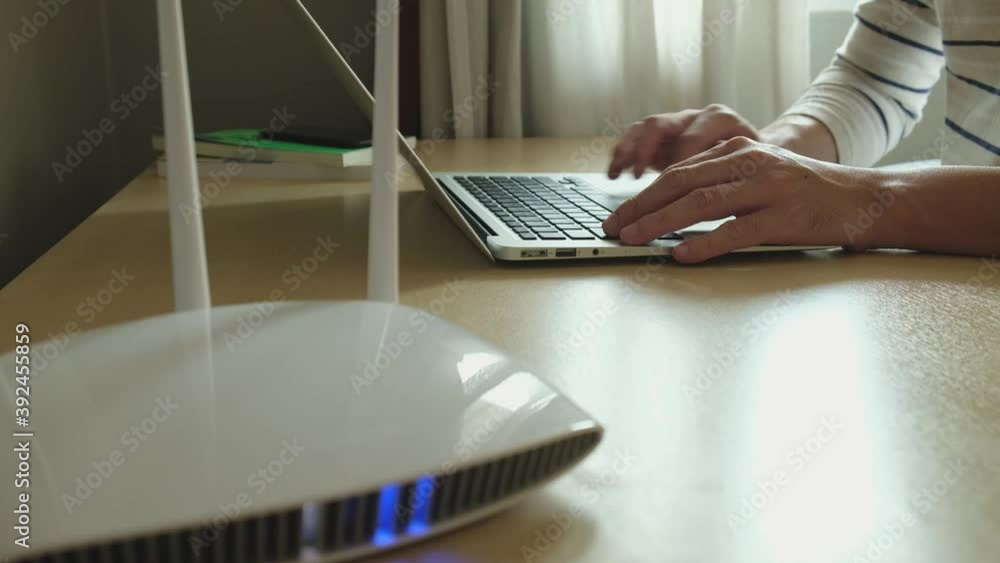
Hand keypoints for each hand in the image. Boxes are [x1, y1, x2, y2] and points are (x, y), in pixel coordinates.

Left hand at [602, 137, 891, 262]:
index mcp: (739, 150)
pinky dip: (705, 244)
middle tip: (613, 227)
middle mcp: (750, 163)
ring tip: (634, 239)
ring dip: (661, 223)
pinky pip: (736, 231)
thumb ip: (721, 184)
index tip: (617, 214)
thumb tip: (670, 211)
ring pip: (701, 203)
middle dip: (641, 207)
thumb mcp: (761, 175)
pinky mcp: (785, 217)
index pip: (678, 171)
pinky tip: (682, 255)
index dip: (642, 194)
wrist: (865, 199)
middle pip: (681, 183)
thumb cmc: (807, 193)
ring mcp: (768, 188)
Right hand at [608, 104, 759, 178]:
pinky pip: (637, 136)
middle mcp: (698, 116)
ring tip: (616, 174)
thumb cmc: (763, 169)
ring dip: (627, 150)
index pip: (691, 138)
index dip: (676, 164)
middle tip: (634, 181)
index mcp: (723, 121)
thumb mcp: (758, 175)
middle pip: (661, 127)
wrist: (769, 152)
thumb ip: (738, 185)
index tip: (666, 188)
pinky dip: (624, 152)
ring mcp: (679, 123)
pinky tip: (616, 173)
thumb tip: (724, 215)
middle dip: (641, 155)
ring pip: (645, 128)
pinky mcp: (666, 135)